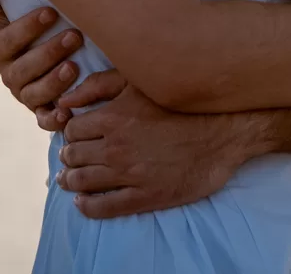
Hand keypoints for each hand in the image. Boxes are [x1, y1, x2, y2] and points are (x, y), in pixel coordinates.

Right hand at [0, 0, 96, 128]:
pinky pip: (43, 119)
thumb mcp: (2, 15)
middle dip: (48, 53)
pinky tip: (66, 115)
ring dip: (54, 82)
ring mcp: (23, 94)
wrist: (31, 61)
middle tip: (74, 36)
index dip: (27, 28)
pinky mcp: (39, 110)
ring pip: (34, 94)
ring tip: (74, 67)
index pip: (6, 40)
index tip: (51, 12)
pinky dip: (53, 120)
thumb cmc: (21, 31)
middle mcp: (8, 74)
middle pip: (22, 69)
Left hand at [56, 86, 256, 217]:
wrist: (223, 132)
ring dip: (71, 180)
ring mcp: (129, 174)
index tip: (77, 134)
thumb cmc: (182, 103)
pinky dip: (86, 206)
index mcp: (112, 118)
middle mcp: (115, 148)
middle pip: (73, 156)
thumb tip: (67, 99)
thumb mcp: (139, 83)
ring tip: (70, 179)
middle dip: (69, 156)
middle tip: (71, 157)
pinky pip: (103, 207)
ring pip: (82, 182)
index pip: (72, 129)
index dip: (72, 131)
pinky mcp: (144, 196)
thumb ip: (99, 86)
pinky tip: (82, 202)